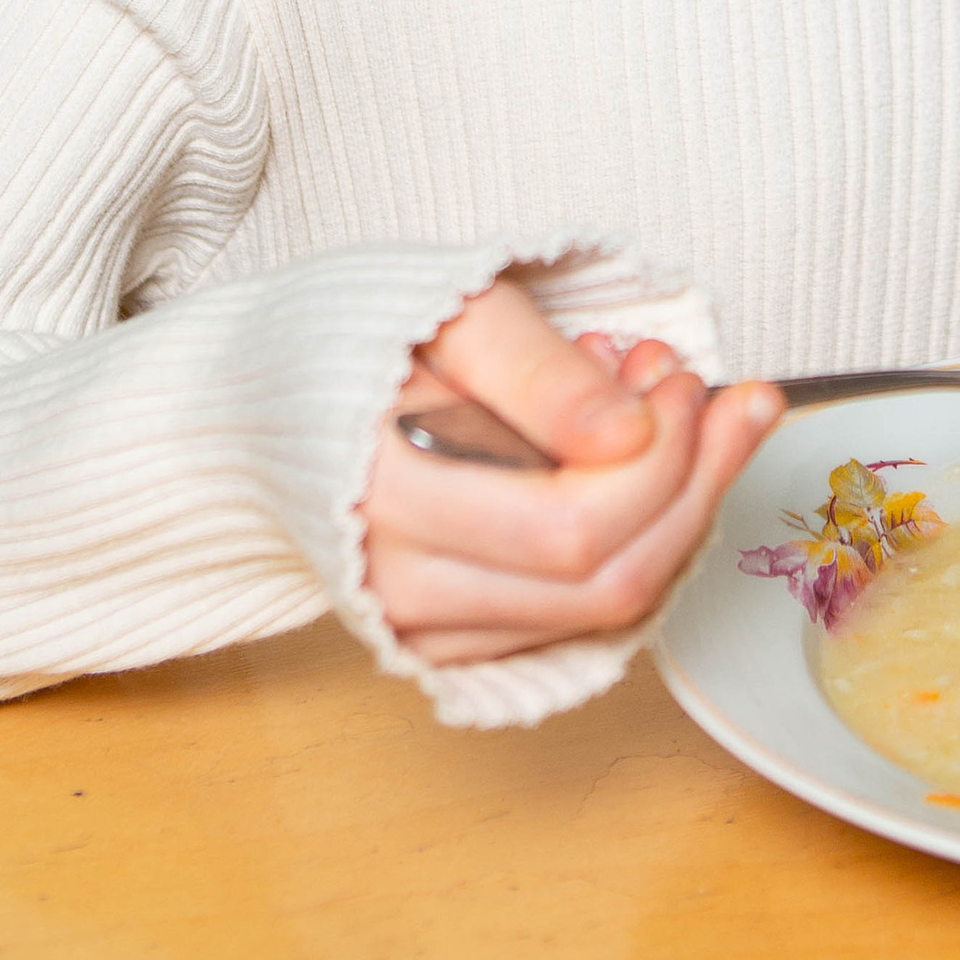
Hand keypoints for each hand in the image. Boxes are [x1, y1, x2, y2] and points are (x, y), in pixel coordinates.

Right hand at [363, 275, 781, 668]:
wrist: (259, 407)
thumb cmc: (353, 344)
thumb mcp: (451, 312)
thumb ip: (539, 373)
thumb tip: (630, 433)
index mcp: (385, 496)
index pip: (573, 526)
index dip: (662, 456)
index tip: (681, 374)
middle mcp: (400, 588)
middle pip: (608, 580)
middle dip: (689, 482)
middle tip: (701, 392)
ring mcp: (423, 630)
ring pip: (607, 611)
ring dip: (674, 510)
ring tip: (668, 415)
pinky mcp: (447, 647)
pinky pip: (580, 621)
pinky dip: (634, 545)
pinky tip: (634, 470)